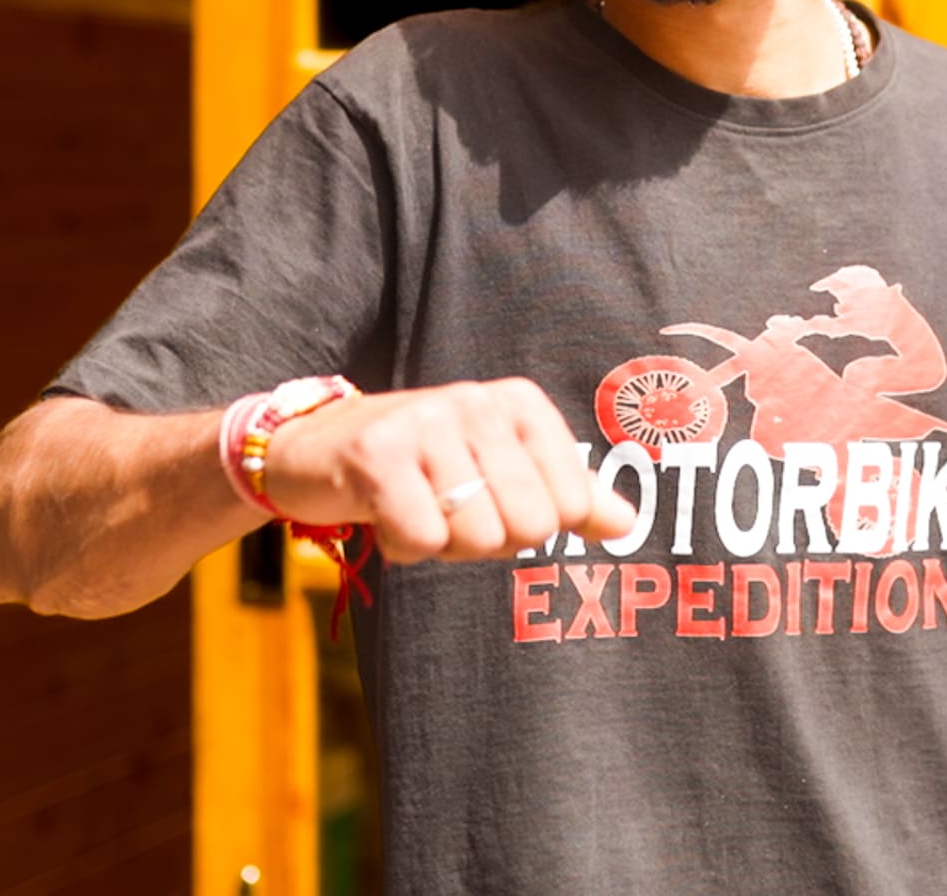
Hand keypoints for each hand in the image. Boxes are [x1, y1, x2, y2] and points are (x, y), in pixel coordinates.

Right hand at [261, 378, 636, 563]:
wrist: (316, 449)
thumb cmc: (424, 466)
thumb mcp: (501, 470)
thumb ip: (569, 495)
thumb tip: (631, 524)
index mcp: (520, 402)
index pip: (570, 505)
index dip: (528, 525)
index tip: (489, 499)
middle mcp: (478, 399)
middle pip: (528, 527)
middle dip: (485, 540)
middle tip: (445, 508)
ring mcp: (427, 420)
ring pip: (474, 536)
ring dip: (440, 543)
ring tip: (413, 505)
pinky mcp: (377, 451)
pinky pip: (421, 538)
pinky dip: (402, 546)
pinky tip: (383, 513)